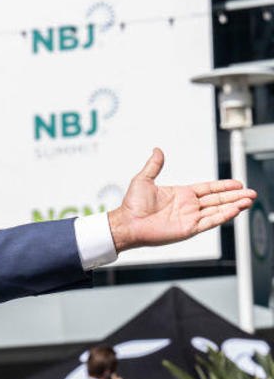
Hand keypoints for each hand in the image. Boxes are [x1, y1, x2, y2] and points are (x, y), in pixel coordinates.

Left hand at [108, 147, 255, 251]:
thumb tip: (157, 150)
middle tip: (251, 193)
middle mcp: (188, 206)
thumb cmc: (132, 205)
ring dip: (233, 205)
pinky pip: (209, 221)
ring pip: (217, 210)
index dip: (223, 186)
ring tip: (248, 201)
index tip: (237, 183)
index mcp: (181, 194)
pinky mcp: (188, 228)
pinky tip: (234, 210)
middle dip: (235, 196)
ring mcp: (189, 217)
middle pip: (217, 199)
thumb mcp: (143, 180)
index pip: (208, 188)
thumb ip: (154, 165)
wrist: (127, 223)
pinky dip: (223, 216)